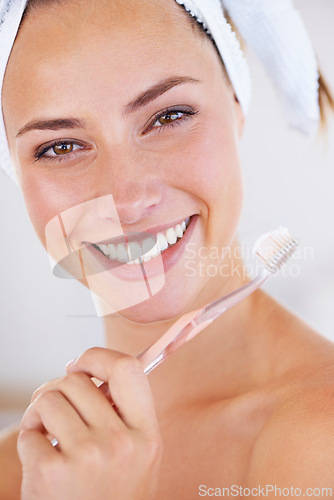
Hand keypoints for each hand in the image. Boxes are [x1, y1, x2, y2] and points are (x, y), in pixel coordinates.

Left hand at [17, 348, 161, 499]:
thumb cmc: (115, 495)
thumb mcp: (139, 453)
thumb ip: (126, 412)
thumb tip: (96, 372)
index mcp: (145, 432)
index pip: (127, 369)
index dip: (99, 357)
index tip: (81, 363)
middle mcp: (119, 442)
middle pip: (77, 381)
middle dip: (60, 388)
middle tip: (59, 408)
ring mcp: (85, 456)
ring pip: (48, 399)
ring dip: (41, 412)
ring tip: (49, 433)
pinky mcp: (51, 472)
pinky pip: (29, 431)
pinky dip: (30, 439)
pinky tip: (41, 457)